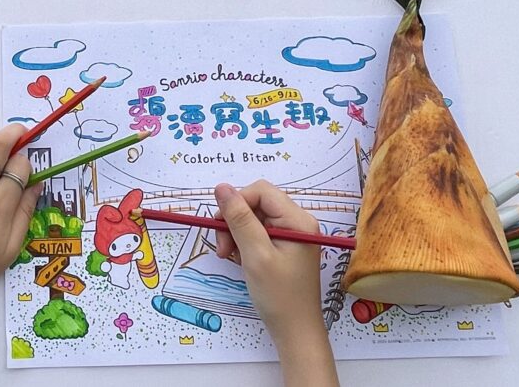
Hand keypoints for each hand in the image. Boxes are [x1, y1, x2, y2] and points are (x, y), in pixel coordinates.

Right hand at [214, 181, 324, 347]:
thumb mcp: (255, 255)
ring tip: (229, 256)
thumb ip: (239, 219)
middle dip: (234, 221)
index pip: (260, 191)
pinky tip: (241, 260)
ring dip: (236, 233)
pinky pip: (258, 232)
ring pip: (254, 218)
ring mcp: (292, 235)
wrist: (295, 332)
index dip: (237, 202)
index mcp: (298, 220)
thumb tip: (221, 187)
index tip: (220, 226)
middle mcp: (298, 222)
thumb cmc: (279, 295)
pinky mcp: (285, 247)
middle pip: (256, 203)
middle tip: (223, 248)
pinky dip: (244, 243)